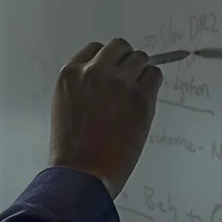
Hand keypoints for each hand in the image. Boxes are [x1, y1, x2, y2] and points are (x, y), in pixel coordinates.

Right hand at [48, 38, 161, 199]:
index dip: (107, 62)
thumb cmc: (73, 152)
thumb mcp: (66, 108)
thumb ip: (84, 88)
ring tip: (137, 95)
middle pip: (119, 47)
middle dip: (126, 62)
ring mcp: (118, 83)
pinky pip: (155, 75)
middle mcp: (93, 72)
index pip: (95, 49)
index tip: (114, 72)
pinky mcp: (140, 97)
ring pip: (140, 58)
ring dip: (142, 73)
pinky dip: (153, 83)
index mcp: (70, 74)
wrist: (81, 174)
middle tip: (130, 81)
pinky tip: (147, 100)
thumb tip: (110, 82)